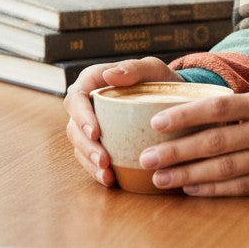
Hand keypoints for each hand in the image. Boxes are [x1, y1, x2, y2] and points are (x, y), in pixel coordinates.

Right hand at [64, 57, 182, 186]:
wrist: (175, 99)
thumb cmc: (160, 80)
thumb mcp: (154, 69)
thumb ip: (135, 68)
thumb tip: (110, 75)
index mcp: (95, 81)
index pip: (77, 97)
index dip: (81, 116)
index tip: (95, 132)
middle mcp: (88, 104)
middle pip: (74, 126)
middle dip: (86, 145)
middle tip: (103, 160)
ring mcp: (91, 125)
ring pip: (79, 146)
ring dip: (90, 162)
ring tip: (106, 173)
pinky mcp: (99, 143)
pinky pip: (90, 159)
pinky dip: (97, 170)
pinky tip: (110, 179)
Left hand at [135, 91, 248, 196]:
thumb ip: (247, 109)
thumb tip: (199, 115)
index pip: (218, 107)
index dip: (185, 115)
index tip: (156, 123)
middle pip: (214, 141)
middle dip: (175, 151)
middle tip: (145, 158)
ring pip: (223, 168)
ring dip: (187, 174)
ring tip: (160, 178)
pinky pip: (241, 188)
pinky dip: (213, 190)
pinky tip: (192, 190)